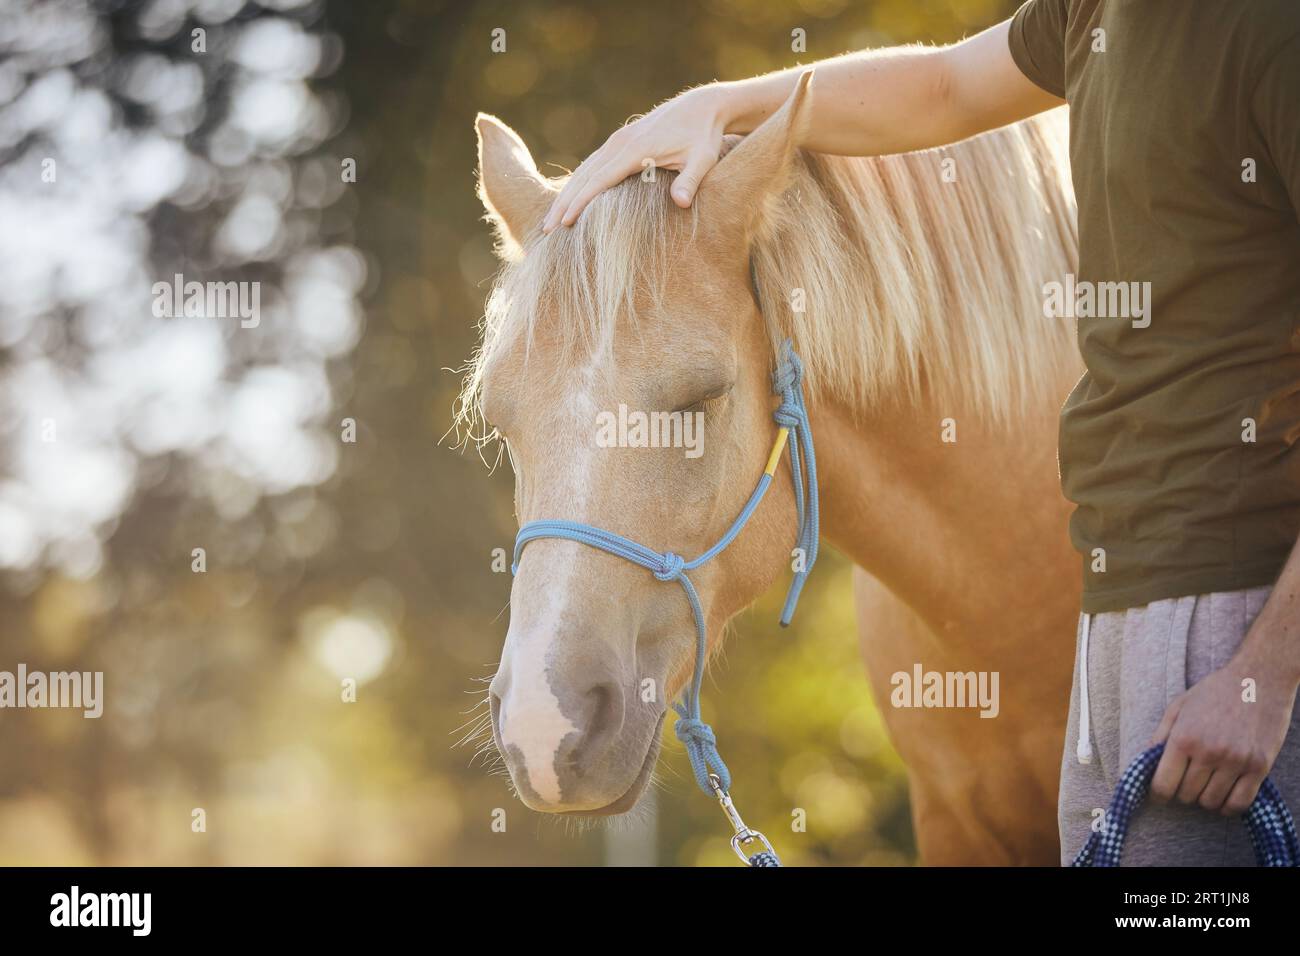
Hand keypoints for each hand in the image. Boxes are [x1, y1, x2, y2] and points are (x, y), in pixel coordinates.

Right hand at [542, 84, 728, 232]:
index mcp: (636, 149)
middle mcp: (620, 143)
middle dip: (563, 202)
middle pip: (584, 176)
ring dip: (565, 194)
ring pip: (584, 170)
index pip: (600, 180)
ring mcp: (618, 140)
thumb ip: (690, 180)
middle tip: (545, 228)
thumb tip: (681, 202)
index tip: (564, 222)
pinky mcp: (620, 142)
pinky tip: (569, 199)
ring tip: (550, 219)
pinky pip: (593, 165)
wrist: (702, 106)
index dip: (581, 202)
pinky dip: (578, 183)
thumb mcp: (702, 159)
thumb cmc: (703, 136)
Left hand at [1149, 650, 1297, 814]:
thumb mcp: (1179, 706)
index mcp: (1184, 737)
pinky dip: (1227, 806)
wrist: (1259, 679)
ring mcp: (1236, 761)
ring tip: (1205, 785)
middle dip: (1181, 792)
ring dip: (1204, 799)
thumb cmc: (1214, 691)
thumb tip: (1145, 763)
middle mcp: (1209, 752)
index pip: (1163, 784)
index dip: (1157, 795)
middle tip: (1185, 782)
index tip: (1159, 796)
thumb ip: (1161, 736)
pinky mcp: (1260, 767)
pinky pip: (1239, 803)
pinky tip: (1224, 795)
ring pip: (1211, 802)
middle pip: (1186, 795)